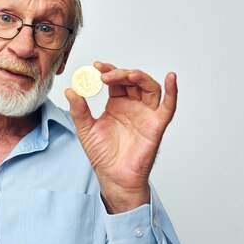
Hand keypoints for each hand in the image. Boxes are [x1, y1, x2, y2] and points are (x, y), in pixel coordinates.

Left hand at [65, 61, 177, 213]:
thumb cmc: (102, 155)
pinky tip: (171, 78)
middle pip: (132, 80)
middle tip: (104, 74)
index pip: (115, 81)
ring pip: (149, 87)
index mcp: (117, 104)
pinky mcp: (156, 125)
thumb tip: (71, 90)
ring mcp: (146, 114)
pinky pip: (168, 107)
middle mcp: (133, 106)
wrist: (113, 176)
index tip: (96, 67)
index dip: (108, 71)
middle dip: (119, 73)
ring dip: (140, 77)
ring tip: (126, 75)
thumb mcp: (86, 129)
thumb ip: (79, 110)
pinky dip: (172, 92)